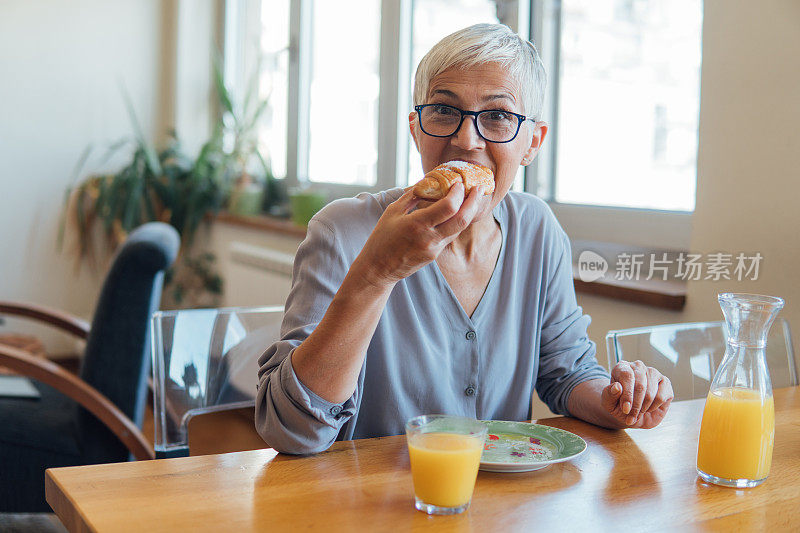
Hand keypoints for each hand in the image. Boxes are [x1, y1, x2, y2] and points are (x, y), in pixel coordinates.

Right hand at [352, 182, 488, 285]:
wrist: (379, 269)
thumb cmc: (382, 238)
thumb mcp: (393, 211)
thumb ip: (412, 195)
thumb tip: (428, 179)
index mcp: (417, 224)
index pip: (448, 207)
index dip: (458, 193)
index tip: (458, 183)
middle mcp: (429, 238)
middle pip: (462, 219)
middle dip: (474, 202)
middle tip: (479, 188)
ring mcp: (434, 249)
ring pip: (460, 228)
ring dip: (469, 212)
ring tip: (472, 198)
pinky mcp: (435, 255)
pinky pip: (451, 235)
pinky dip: (457, 222)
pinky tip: (459, 212)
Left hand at [601, 360, 673, 428]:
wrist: (632, 414)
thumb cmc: (619, 406)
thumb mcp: (608, 403)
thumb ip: (609, 394)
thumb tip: (616, 387)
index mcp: (622, 367)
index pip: (626, 375)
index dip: (627, 394)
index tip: (625, 409)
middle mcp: (638, 366)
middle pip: (640, 385)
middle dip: (635, 405)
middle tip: (631, 416)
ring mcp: (653, 373)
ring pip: (650, 392)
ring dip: (644, 407)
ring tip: (638, 412)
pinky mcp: (665, 382)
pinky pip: (662, 396)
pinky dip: (654, 406)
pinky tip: (648, 408)